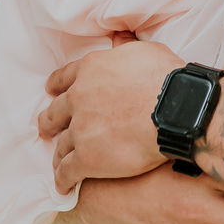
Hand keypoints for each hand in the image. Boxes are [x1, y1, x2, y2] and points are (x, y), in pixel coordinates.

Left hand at [42, 39, 175, 188]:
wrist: (176, 111)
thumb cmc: (167, 78)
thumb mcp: (144, 51)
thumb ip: (124, 47)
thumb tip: (119, 38)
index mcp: (90, 70)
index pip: (63, 79)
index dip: (56, 87)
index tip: (52, 92)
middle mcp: (78, 98)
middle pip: (54, 113)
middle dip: (49, 122)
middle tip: (47, 128)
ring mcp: (80, 129)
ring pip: (60, 145)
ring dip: (58, 154)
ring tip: (59, 162)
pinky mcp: (87, 158)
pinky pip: (67, 171)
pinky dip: (63, 179)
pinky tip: (64, 185)